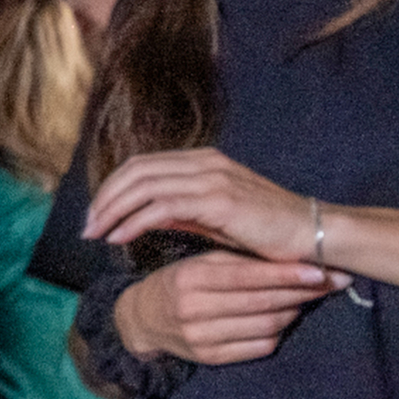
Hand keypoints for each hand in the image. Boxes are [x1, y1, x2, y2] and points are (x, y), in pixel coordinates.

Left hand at [85, 148, 312, 262]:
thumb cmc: (264, 230)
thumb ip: (180, 211)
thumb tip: (141, 216)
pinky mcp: (218, 201)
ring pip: (143, 186)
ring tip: (95, 234)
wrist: (311, 233)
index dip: (112, 188)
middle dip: (104, 199)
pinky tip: (119, 238)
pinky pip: (162, 207)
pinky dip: (134, 221)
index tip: (95, 216)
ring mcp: (211, 179)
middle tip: (86, 227)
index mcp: (202, 161)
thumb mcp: (214, 216)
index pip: (142, 165)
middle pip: (135, 172)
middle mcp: (204, 163)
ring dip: (112, 211)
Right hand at [112, 251, 341, 364]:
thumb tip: (292, 259)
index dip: (286, 274)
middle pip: (261, 303)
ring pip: (265, 326)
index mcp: (189, 279)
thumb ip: (239, 261)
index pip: (248, 277)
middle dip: (300, 292)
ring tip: (306, 299)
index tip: (319, 270)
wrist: (143, 319)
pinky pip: (259, 347)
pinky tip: (283, 319)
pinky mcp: (209, 358)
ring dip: (293, 312)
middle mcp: (192, 310)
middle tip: (332, 283)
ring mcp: (200, 337)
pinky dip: (278, 332)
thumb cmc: (181, 282)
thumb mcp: (200, 263)